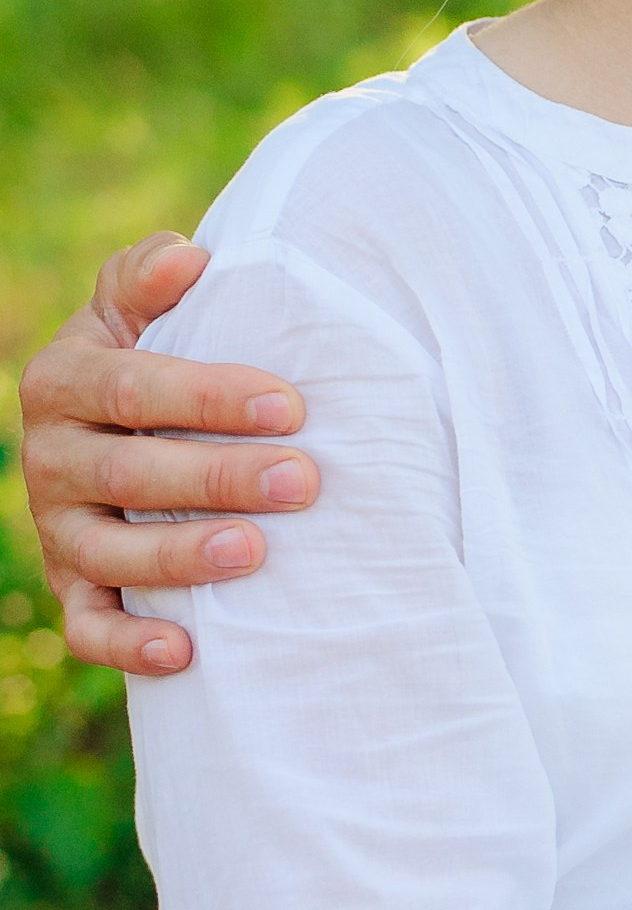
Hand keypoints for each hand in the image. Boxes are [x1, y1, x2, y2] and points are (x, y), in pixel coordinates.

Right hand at [19, 236, 316, 675]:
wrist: (111, 425)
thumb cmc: (147, 355)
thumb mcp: (133, 307)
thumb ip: (148, 276)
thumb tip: (189, 256)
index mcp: (64, 381)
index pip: (134, 389)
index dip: (210, 398)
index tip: (292, 405)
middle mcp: (49, 459)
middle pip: (132, 475)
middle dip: (220, 478)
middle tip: (304, 479)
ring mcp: (58, 530)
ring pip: (110, 554)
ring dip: (181, 557)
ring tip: (256, 552)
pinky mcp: (73, 588)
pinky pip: (88, 628)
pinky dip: (129, 646)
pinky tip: (185, 653)